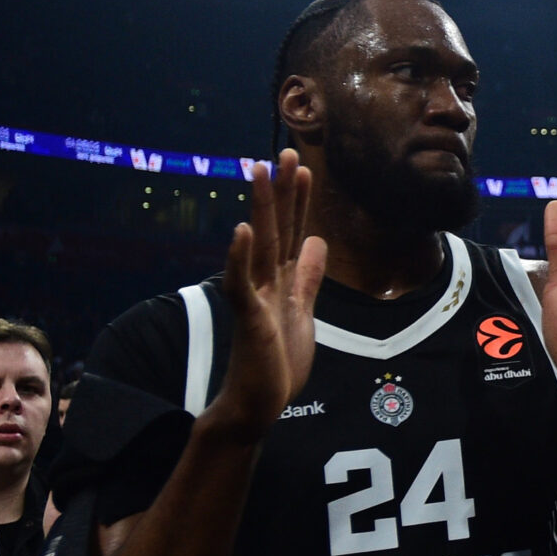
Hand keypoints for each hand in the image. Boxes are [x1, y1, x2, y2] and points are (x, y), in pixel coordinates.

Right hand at [207, 151, 325, 434]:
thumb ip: (307, 277)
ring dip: (260, 208)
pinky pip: (241, 283)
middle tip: (284, 150)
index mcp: (280, 280)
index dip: (298, 201)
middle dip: (282, 191)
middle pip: (275, 228)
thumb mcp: (303, 311)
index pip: (291, 231)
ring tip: (260, 171)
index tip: (303, 166)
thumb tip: (317, 241)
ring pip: (258, 246)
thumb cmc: (277, 361)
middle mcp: (265, 282)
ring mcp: (255, 298)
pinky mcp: (248, 319)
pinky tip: (240, 229)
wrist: (258, 405)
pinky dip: (238, 257)